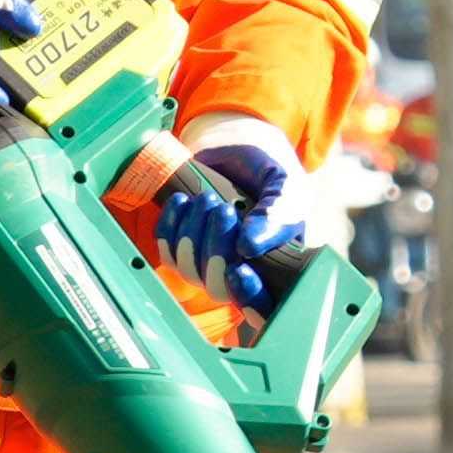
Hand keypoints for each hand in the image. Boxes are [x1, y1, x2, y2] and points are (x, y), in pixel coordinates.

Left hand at [149, 111, 317, 306]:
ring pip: (191, 270)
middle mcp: (243, 270)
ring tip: (206, 198)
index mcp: (276, 265)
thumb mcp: (284, 185)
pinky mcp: (184, 246)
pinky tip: (182, 202)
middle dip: (216, 250)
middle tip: (223, 209)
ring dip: (193, 233)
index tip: (241, 271)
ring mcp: (210, 261)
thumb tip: (250, 246)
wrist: (236, 147)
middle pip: (219, 288)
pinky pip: (168, 251)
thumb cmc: (267, 170)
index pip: (263, 306)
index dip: (250, 300)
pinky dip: (170, 226)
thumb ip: (277, 212)